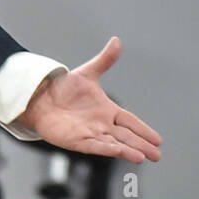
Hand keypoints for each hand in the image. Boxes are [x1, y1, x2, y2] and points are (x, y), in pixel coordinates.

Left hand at [16, 38, 161, 162]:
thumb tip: (116, 41)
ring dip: (127, 151)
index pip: (130, 121)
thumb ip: (104, 60)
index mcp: (107, 110)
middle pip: (126, 136)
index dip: (143, 130)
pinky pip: (93, 146)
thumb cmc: (63, 88)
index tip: (158, 140)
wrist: (39, 97)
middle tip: (157, 155)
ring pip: (113, 144)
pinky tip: (117, 152)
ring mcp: (90, 133)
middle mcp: (101, 124)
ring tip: (142, 157)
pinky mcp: (76, 140)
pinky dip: (105, 149)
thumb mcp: (87, 73)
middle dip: (141, 145)